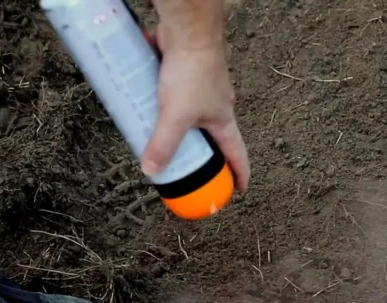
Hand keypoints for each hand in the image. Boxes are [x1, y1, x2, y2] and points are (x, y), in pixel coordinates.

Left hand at [140, 29, 249, 191]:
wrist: (188, 31)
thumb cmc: (193, 70)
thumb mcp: (176, 116)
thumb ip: (163, 144)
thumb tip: (152, 170)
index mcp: (223, 119)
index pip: (237, 153)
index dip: (239, 173)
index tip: (239, 188)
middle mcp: (216, 104)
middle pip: (212, 134)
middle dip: (202, 151)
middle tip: (191, 165)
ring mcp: (202, 87)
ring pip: (191, 113)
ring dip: (178, 123)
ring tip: (160, 134)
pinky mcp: (185, 71)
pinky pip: (175, 91)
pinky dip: (163, 98)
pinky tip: (146, 101)